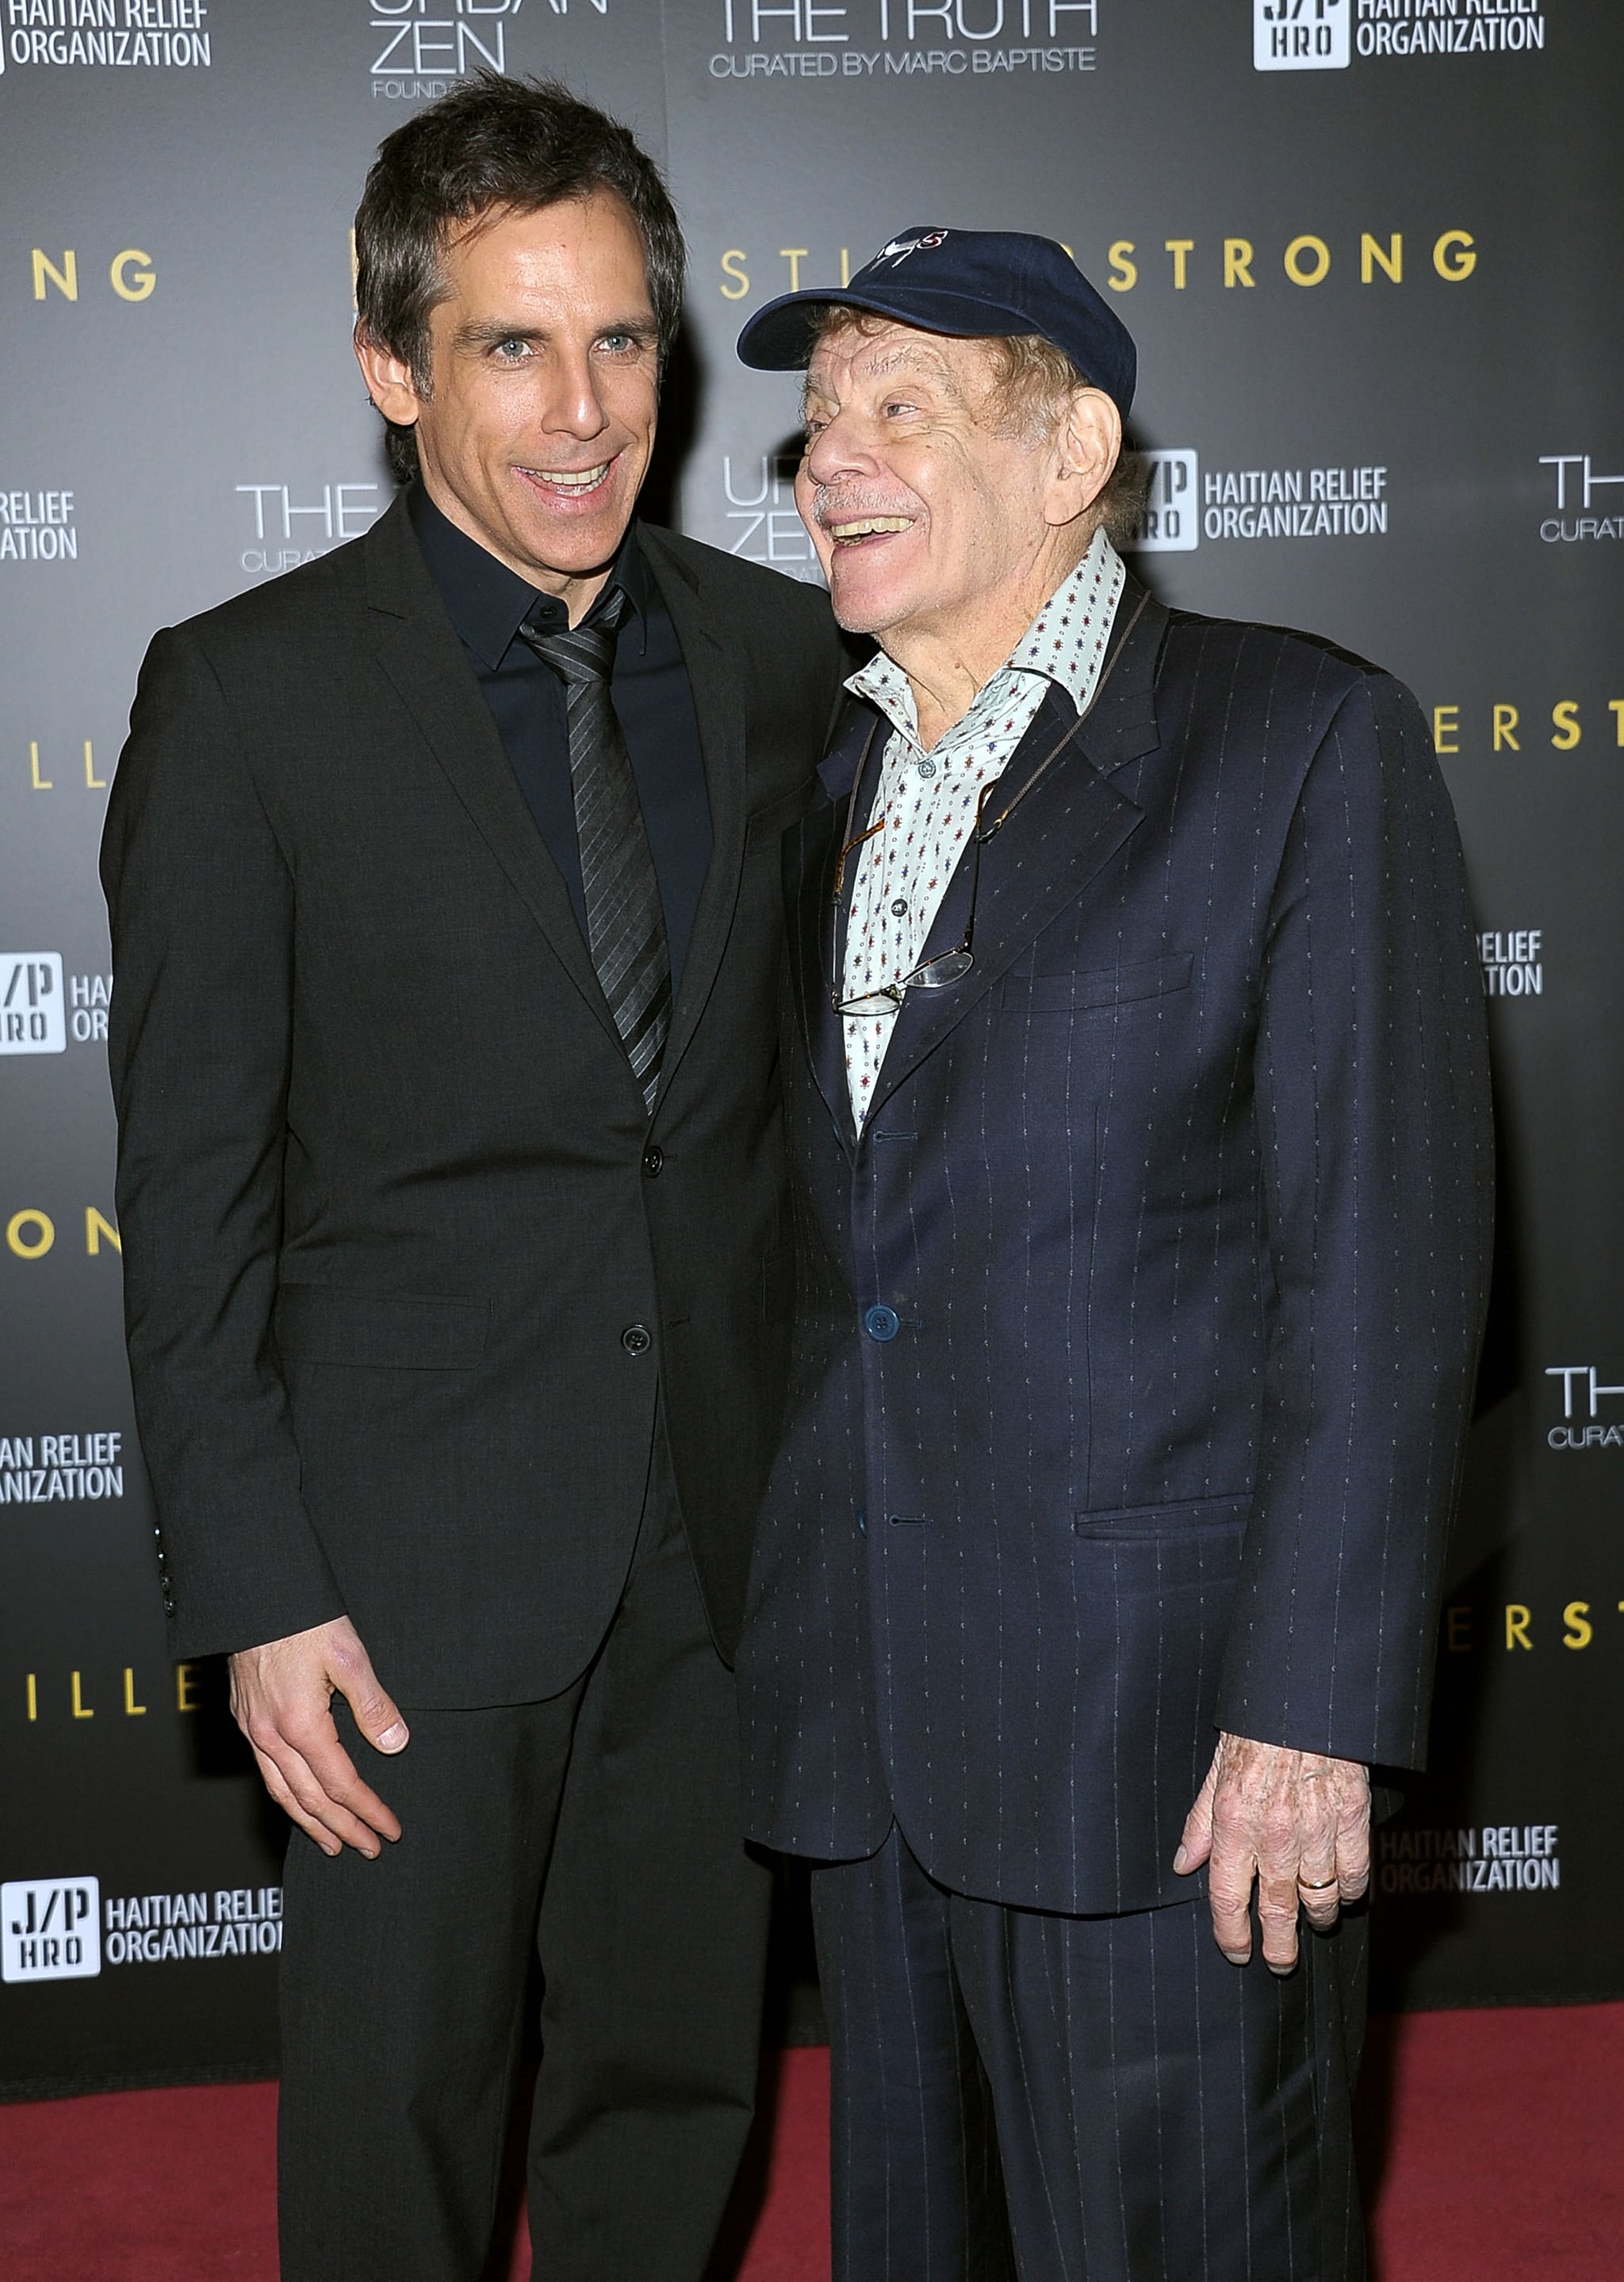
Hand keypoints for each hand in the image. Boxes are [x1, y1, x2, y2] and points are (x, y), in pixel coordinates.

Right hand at [228, 1616, 407, 1859]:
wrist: (254, 1593)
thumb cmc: (302, 1618)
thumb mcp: (349, 1655)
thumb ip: (372, 1704)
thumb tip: (394, 1744)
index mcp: (300, 1724)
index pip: (341, 1785)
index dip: (368, 1811)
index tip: (390, 1830)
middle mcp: (270, 1735)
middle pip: (311, 1799)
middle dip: (342, 1828)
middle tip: (367, 1849)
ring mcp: (252, 1729)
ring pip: (282, 1792)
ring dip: (310, 1822)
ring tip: (332, 1842)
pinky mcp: (245, 1717)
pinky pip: (266, 1772)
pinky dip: (286, 1796)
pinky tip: (298, 1799)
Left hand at [1174, 1731, 1369, 1972]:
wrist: (1300, 1698)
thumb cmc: (1253, 1732)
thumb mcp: (1214, 1773)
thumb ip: (1200, 1824)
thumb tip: (1185, 1864)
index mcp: (1234, 1823)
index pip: (1228, 1898)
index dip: (1231, 1935)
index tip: (1236, 1952)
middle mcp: (1274, 1835)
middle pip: (1278, 1912)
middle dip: (1278, 1947)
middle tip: (1279, 1962)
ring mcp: (1317, 1830)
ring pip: (1319, 1899)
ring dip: (1317, 1918)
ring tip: (1313, 1923)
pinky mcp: (1353, 1820)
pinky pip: (1354, 1875)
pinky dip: (1349, 1890)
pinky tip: (1343, 1892)